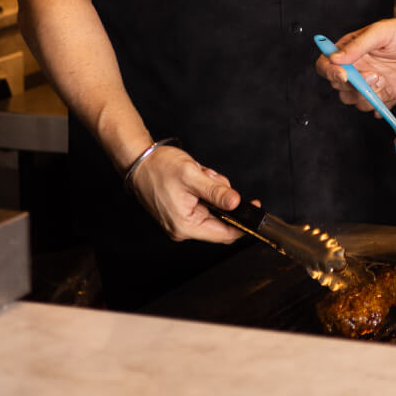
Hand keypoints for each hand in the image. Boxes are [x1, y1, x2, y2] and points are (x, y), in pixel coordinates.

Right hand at [128, 143, 244, 243]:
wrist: (139, 161)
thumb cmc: (159, 168)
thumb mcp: (193, 176)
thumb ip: (216, 192)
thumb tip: (237, 203)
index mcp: (185, 225)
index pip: (224, 234)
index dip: (243, 222)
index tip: (255, 207)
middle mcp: (183, 229)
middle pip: (220, 219)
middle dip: (222, 198)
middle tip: (212, 178)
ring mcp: (181, 221)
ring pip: (214, 209)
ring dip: (213, 190)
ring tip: (201, 174)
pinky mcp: (181, 212)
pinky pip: (204, 204)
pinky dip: (206, 190)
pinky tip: (197, 177)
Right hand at [315, 16, 395, 108]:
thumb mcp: (381, 32)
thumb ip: (358, 45)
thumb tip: (335, 58)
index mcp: (350, 51)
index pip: (326, 65)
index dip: (329, 73)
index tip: (343, 75)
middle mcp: (357, 68)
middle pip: (338, 87)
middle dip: (352, 86)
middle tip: (374, 75)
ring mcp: (370, 82)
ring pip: (354, 100)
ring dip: (366, 96)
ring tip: (384, 80)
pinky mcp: (385, 94)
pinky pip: (373, 106)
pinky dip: (378, 105)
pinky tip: (388, 92)